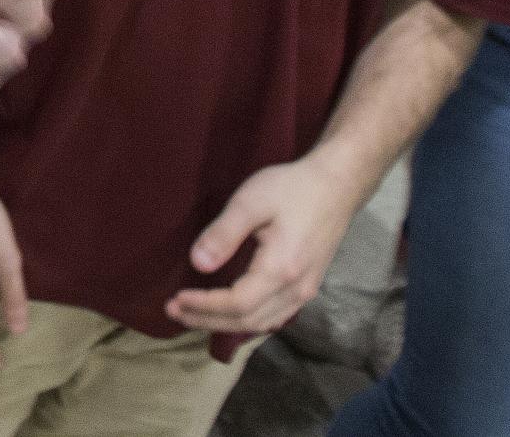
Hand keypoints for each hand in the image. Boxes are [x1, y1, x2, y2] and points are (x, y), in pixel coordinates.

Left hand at [167, 156, 357, 336]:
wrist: (336, 185)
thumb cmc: (292, 188)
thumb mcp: (251, 202)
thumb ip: (223, 234)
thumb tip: (197, 264)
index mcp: (281, 270)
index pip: (237, 304)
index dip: (204, 306)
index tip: (175, 299)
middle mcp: (297, 289)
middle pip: (248, 321)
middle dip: (207, 320)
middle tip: (173, 311)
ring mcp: (306, 291)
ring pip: (262, 323)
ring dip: (225, 324)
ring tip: (192, 315)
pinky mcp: (308, 286)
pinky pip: (276, 316)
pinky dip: (248, 321)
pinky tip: (229, 314)